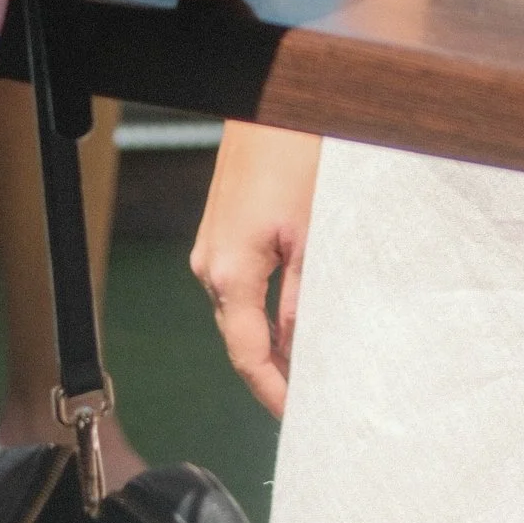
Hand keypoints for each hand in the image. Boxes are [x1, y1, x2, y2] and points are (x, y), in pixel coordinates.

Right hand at [190, 123, 322, 415]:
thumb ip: (303, 297)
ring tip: (307, 369)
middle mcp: (209, 265)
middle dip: (271, 374)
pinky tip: (291, 321)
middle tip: (310, 404)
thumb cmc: (295, 157)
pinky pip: (239, 288)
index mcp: (229, 272)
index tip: (298, 420)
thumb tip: (302, 348)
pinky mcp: (221, 232)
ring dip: (269, 342)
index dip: (272, 393)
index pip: (248, 355)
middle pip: (240, 340)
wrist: (271, 102)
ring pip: (239, 313)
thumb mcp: (314, 233)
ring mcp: (210, 248)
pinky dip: (262, 312)